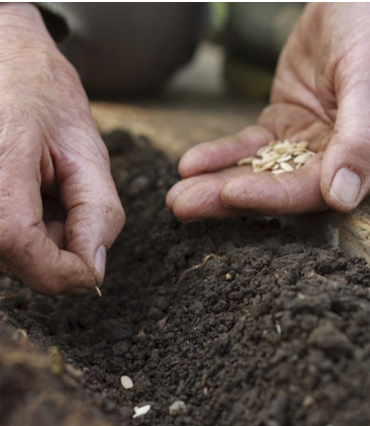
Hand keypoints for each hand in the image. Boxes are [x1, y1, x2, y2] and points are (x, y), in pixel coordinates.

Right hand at [0, 3, 124, 293]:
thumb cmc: (47, 100)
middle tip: (71, 202)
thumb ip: (98, 213)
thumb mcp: (89, 152)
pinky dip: (31, 232)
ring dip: (45, 240)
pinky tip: (37, 197)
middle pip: (16, 257)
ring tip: (51, 190)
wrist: (7, 63)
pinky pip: (5, 239)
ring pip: (10, 255)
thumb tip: (94, 272)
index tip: (93, 274)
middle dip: (58, 253)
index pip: (18, 241)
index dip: (61, 271)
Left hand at [167, 3, 369, 220]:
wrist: (349, 0)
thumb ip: (358, 139)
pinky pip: (245, 146)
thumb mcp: (365, 79)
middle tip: (181, 207)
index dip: (269, 196)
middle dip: (224, 198)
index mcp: (356, 158)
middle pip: (271, 189)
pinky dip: (218, 155)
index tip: (229, 194)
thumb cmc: (367, 28)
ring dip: (212, 184)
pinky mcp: (278, 127)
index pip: (308, 190)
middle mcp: (326, 160)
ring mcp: (299, 145)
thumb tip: (341, 197)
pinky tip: (189, 165)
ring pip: (253, 171)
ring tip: (175, 197)